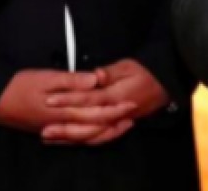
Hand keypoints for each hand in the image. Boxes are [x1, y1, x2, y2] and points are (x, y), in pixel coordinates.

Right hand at [0, 69, 135, 144]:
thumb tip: (95, 81)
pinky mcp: (48, 130)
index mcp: (64, 111)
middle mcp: (62, 125)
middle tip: (132, 118)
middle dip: (114, 123)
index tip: (131, 104)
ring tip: (119, 126)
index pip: (96, 113)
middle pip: (94, 129)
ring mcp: (55, 130)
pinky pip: (73, 139)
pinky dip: (87, 137)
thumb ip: (71, 81)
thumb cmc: (19, 86)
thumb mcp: (45, 77)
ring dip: (104, 132)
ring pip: (85, 137)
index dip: (115, 109)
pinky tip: (94, 133)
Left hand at [42, 59, 168, 143]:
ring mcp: (115, 122)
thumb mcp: (128, 66)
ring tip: (50, 138)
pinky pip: (98, 139)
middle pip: (86, 123)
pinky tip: (67, 140)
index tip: (50, 99)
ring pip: (91, 135)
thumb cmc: (145, 72)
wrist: (163, 87)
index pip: (88, 99)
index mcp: (115, 96)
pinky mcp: (115, 127)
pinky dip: (82, 141)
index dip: (68, 100)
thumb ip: (110, 72)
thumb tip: (94, 75)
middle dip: (64, 126)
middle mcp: (114, 113)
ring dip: (69, 137)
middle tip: (43, 129)